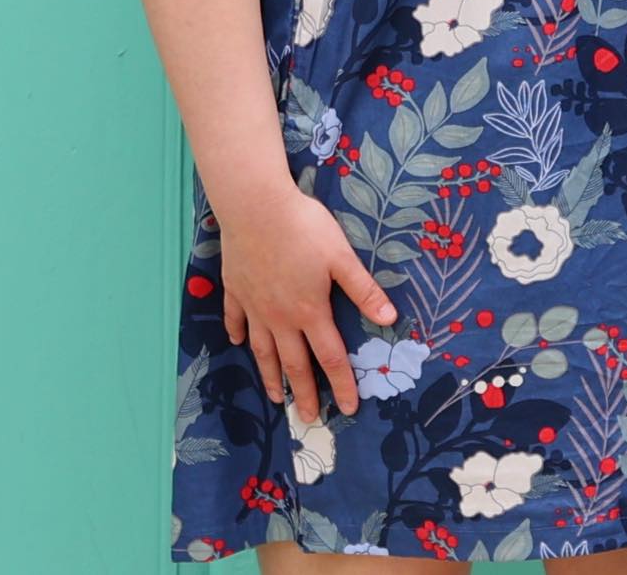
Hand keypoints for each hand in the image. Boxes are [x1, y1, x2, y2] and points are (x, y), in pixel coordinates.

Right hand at [217, 181, 397, 421]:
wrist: (255, 207)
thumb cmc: (304, 228)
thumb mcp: (341, 257)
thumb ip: (363, 290)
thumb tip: (390, 318)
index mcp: (310, 311)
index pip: (330, 357)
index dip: (342, 384)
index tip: (348, 409)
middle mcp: (280, 317)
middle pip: (294, 363)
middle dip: (304, 393)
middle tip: (309, 419)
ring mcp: (254, 306)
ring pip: (263, 350)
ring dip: (270, 375)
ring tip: (276, 397)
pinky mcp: (235, 289)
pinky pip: (236, 319)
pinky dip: (238, 334)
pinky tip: (238, 343)